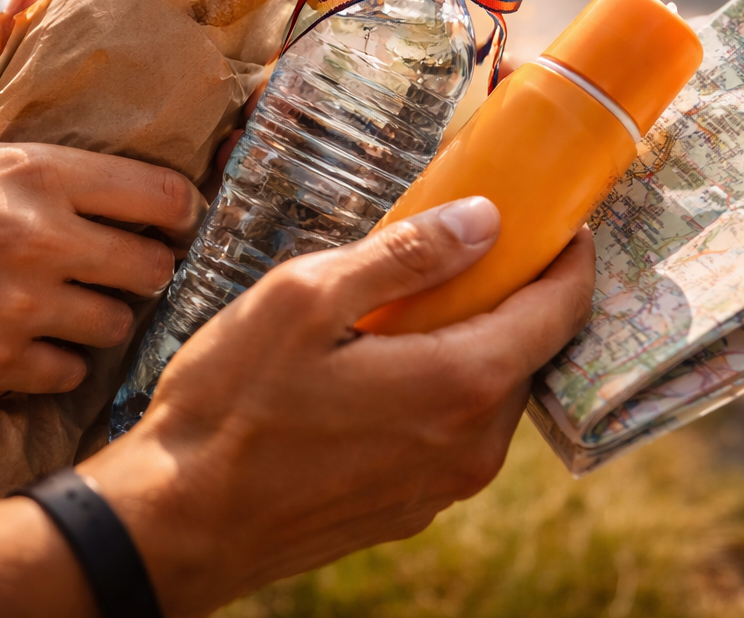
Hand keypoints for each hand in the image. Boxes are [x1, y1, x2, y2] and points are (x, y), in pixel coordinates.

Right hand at [0, 0, 206, 393]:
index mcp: (38, 174)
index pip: (160, 195)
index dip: (181, 210)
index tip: (174, 217)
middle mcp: (41, 239)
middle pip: (153, 267)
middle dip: (147, 268)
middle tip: (125, 266)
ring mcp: (18, 305)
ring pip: (116, 324)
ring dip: (104, 318)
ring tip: (81, 305)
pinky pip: (69, 373)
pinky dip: (61, 363)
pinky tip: (39, 344)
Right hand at [80, 198, 595, 617]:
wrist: (174, 524)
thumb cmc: (230, 406)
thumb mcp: (305, 299)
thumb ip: (405, 256)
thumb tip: (485, 220)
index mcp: (459, 384)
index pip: (557, 312)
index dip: (568, 260)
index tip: (561, 224)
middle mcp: (471, 447)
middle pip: (528, 353)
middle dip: (514, 297)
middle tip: (474, 249)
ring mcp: (443, 486)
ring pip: (490, 395)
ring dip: (474, 344)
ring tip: (416, 304)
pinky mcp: (411, 508)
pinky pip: (454, 433)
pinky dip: (443, 389)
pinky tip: (384, 365)